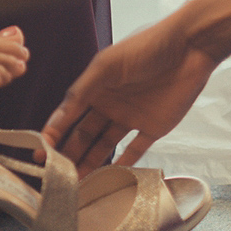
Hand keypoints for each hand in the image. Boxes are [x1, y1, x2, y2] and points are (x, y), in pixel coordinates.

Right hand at [40, 15, 217, 176]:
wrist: (190, 47)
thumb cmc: (145, 48)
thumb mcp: (107, 65)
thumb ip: (83, 90)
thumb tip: (60, 114)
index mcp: (94, 88)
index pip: (68, 115)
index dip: (54, 133)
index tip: (40, 151)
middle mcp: (108, 104)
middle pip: (85, 134)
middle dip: (70, 154)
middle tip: (57, 175)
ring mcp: (130, 117)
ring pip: (106, 146)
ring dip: (92, 163)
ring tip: (78, 183)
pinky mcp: (154, 127)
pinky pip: (136, 150)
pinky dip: (125, 165)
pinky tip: (111, 179)